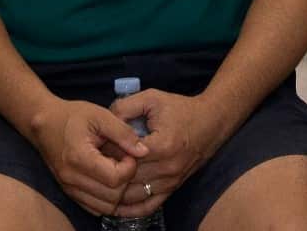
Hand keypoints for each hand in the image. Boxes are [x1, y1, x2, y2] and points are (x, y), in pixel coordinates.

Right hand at [28, 98, 148, 216]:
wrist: (45, 124)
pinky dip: (107, 199)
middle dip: (126, 180)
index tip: (130, 152)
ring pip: (104, 206)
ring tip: (119, 169)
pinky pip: (94, 207)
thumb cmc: (73, 116)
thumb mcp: (101, 115)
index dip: (129, 167)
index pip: (115, 178)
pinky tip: (111, 180)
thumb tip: (143, 151)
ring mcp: (69, 188)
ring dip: (119, 192)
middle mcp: (72, 179)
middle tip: (126, 160)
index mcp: (80, 158)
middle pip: (112, 196)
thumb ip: (123, 133)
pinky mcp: (69, 192)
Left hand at [109, 89, 221, 218]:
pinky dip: (130, 209)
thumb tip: (105, 121)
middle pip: (127, 178)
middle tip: (95, 164)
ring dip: (115, 191)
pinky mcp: (173, 188)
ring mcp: (171, 182)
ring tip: (102, 180)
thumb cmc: (181, 109)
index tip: (98, 146)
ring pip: (134, 196)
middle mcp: (167, 168)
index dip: (107, 152)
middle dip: (108, 171)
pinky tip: (116, 205)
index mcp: (162, 145)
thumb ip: (126, 107)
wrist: (211, 122)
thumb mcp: (153, 98)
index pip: (124, 157)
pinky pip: (148, 206)